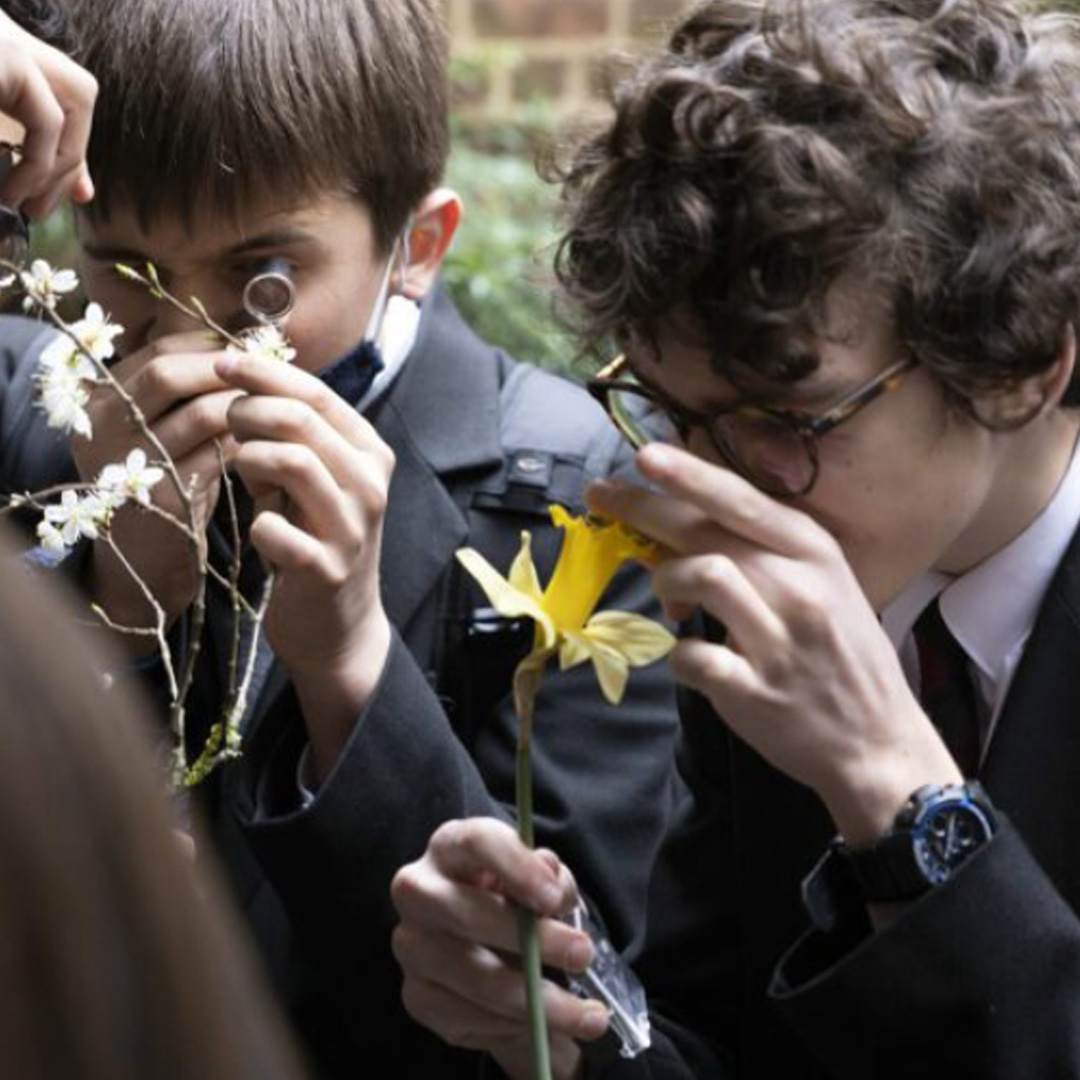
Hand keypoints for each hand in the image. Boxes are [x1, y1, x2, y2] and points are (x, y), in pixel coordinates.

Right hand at [0, 9, 96, 215]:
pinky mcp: (5, 55)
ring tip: (21, 206)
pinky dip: (39, 164)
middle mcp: (10, 35)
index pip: (63, 96)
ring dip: (56, 166)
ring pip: (75, 101)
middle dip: (71, 159)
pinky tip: (9, 194)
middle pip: (80, 95)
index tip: (63, 198)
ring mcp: (8, 40)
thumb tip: (85, 192)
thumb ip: (30, 149)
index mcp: (5, 48)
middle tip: (37, 211)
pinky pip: (47, 118)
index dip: (72, 150)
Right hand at [74, 332, 239, 644]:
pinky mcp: (162, 499)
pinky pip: (218, 456)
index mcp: (98, 404)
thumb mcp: (165, 436)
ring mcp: (128, 464)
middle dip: (227, 373)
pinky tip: (270, 449)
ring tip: (275, 413)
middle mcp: (101, 429)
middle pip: (169, 373)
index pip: (157, 351)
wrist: (145, 570)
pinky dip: (249, 446)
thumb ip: (190, 395)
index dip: (210, 349)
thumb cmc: (167, 491)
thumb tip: (251, 347)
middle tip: (267, 381)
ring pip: (201, 413)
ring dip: (246, 409)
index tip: (253, 355)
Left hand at [215, 352, 394, 779]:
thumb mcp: (310, 482)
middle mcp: (370, 485)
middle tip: (223, 420)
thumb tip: (242, 381)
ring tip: (240, 470)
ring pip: (294, 462)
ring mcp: (354, 528)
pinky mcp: (329, 569)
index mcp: (371, 454)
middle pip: (303, 420)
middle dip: (249, 410)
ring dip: (250, 459)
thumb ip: (289, 438)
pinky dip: (256, 523)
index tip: (224, 361)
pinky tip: (260, 530)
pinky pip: (274, 528)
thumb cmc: (315, 539)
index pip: (319, 395)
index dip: (268, 373)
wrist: (339, 625)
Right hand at [391, 818, 609, 1079]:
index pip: (475, 842)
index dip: (516, 868)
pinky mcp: (417, 996)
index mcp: (450, 847)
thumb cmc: (514, 898)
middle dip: (533, 942)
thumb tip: (554, 882)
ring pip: (474, 978)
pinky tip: (545, 1026)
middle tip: (583, 956)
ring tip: (588, 1016)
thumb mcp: (538, 878)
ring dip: (537, 1002)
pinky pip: (469, 1018)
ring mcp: (412, 946)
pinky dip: (514, 1026)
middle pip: (465, 915)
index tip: (555, 900)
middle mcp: (418, 891)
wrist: (487, 942)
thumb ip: (550, 877)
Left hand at [587, 444, 961, 843]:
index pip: (742, 501)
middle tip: (601, 497)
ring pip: (701, 575)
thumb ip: (756, 555)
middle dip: (644, 509)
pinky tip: (695, 660)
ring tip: (671, 602)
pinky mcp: (754, 690)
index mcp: (816, 554)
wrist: (877, 743)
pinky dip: (679, 655)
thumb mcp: (818, 588)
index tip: (644, 455)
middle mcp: (800, 588)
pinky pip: (691, 655)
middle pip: (708, 531)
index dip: (690, 475)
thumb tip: (670, 531)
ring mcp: (778, 641)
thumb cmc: (841, 656)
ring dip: (667, 581)